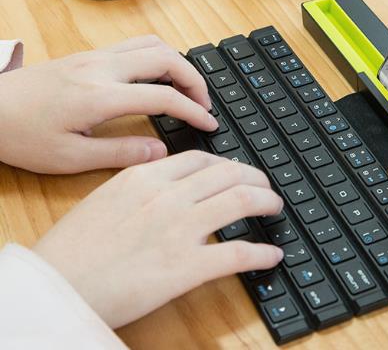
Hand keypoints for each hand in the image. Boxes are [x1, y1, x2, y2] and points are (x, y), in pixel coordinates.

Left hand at [0, 35, 215, 173]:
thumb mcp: (68, 157)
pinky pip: (136, 44)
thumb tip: (160, 152)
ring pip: (153, 44)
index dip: (194, 110)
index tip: (209, 124)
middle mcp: (103, 68)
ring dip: (178, 63)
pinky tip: (157, 76)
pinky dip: (158, 55)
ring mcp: (96, 56)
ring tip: (186, 88)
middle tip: (204, 104)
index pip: (164, 96)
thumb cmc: (20, 134)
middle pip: (168, 58)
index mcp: (101, 96)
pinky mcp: (90, 54)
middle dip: (195, 80)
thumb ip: (118, 154)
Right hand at [34, 151, 283, 328]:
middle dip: (256, 178)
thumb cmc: (73, 246)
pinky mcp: (185, 267)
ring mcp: (179, 229)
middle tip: (265, 188)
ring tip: (275, 207)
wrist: (55, 284)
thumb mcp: (106, 197)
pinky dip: (261, 253)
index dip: (229, 164)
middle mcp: (168, 196)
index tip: (238, 172)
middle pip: (229, 174)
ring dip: (266, 202)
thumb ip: (142, 183)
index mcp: (146, 176)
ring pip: (241, 201)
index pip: (203, 159)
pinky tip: (272, 256)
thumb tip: (169, 179)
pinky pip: (237, 254)